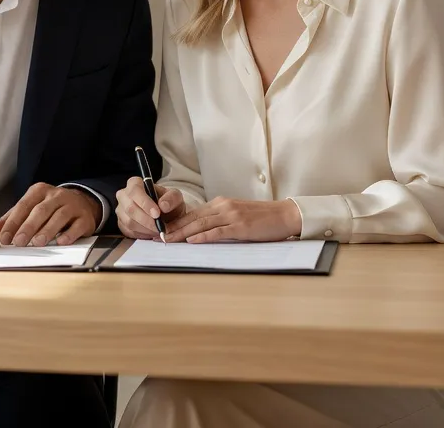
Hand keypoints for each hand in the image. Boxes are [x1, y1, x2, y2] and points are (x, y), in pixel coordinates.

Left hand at [0, 183, 100, 246]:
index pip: (23, 205)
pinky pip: (77, 226)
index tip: (4, 237)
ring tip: (37, 243)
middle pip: (40, 210)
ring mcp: (72, 205)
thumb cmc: (52, 207)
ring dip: (47, 230)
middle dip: (28, 227)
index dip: (13, 222)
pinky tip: (61, 242)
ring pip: (58, 216)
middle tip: (18, 242)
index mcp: (39, 191)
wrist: (83, 203)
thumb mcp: (32, 207)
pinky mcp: (84, 217)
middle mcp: (56, 195)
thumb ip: (13, 217)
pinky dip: (69, 234)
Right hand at [115, 177, 185, 239]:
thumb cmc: (167, 202)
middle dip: (146, 220)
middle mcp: (124, 195)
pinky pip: (129, 231)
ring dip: (146, 229)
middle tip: (160, 226)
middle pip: (130, 208)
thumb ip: (172, 198)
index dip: (145, 203)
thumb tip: (163, 205)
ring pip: (129, 222)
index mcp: (134, 183)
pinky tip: (152, 232)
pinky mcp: (121, 223)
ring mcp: (121, 210)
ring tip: (158, 230)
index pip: (134, 190)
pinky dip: (142, 234)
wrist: (166, 214)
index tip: (157, 213)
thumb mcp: (175, 197)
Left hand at [165, 197, 301, 243]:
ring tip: (169, 240)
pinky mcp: (241, 226)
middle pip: (193, 218)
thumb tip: (202, 231)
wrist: (285, 214)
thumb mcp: (237, 215)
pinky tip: (192, 241)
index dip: (177, 222)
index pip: (193, 213)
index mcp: (221, 203)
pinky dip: (203, 236)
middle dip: (175, 228)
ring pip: (202, 224)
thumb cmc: (262, 218)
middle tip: (159, 237)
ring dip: (183, 233)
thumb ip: (220, 220)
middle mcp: (223, 206)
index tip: (164, 230)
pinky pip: (218, 231)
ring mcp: (232, 215)